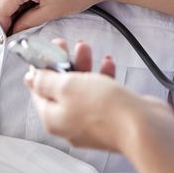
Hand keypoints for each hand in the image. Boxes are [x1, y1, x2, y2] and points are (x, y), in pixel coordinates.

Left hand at [25, 39, 172, 152]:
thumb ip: (46, 80)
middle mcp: (69, 123)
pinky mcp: (110, 118)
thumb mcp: (67, 86)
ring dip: (83, 65)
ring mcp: (91, 122)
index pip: (37, 90)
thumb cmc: (105, 109)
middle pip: (60, 88)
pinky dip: (102, 77)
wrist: (143, 127)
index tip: (47, 48)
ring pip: (81, 89)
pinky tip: (108, 64)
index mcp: (53, 118)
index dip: (41, 66)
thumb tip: (30, 78)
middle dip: (63, 62)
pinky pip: (101, 94)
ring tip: (86, 48)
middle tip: (66, 45)